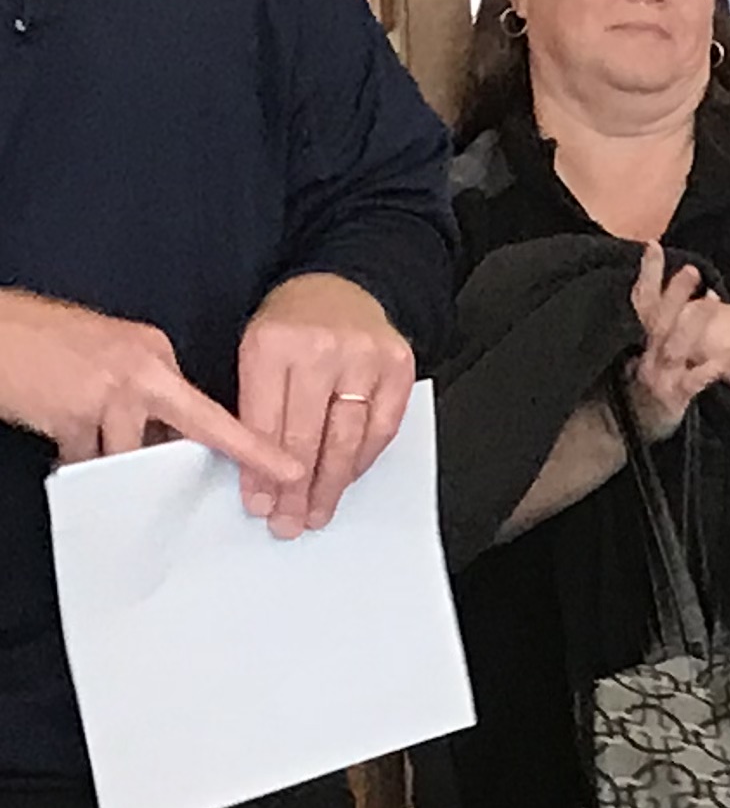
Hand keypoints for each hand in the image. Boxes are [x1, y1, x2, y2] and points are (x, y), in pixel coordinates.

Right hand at [0, 286, 303, 495]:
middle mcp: (144, 370)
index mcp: (155, 351)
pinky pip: (91, 459)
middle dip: (236, 458)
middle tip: (276, 483)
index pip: (209, 405)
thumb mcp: (108, 353)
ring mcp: (112, 393)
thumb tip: (169, 437)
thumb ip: (145, 389)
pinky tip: (62, 441)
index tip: (291, 468)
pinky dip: (77, 459)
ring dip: (116, 460)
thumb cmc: (42, 343)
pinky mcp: (78, 416)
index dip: (248, 442)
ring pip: (136, 454)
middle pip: (199, 429)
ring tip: (85, 434)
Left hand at [238, 271, 416, 534]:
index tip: (259, 504)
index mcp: (271, 344)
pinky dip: (363, 458)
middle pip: (307, 435)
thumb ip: (253, 404)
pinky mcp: (398, 367)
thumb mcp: (254, 351)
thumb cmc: (291, 325)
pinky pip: (382, 428)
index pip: (266, 422)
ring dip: (331, 483)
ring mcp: (365, 358)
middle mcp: (321, 349)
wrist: (339, 286)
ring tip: (318, 512)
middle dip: (297, 488)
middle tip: (290, 522)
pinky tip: (347, 477)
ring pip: (347, 437)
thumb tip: (256, 474)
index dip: (262, 470)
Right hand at [625, 244, 726, 439]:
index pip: (639, 301)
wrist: (612, 433)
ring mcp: (657, 375)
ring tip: (713, 298)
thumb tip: (659, 297)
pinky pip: (693, 381)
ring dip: (694, 321)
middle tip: (691, 269)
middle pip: (658, 318)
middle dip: (674, 292)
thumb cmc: (629, 391)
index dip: (647, 275)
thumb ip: (644, 327)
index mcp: (634, 341)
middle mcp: (643, 354)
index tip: (653, 246)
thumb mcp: (631, 356)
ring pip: (675, 344)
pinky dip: (711, 368)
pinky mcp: (672, 398)